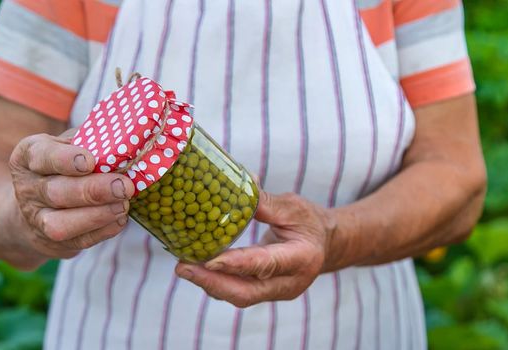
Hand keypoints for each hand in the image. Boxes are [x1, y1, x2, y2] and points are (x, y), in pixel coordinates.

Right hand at [8, 131, 133, 259]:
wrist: (36, 205)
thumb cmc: (62, 167)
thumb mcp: (67, 145)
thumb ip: (88, 141)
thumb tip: (126, 139)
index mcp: (28, 156)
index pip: (41, 156)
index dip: (64, 160)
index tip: (89, 161)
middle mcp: (27, 188)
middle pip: (55, 192)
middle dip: (92, 191)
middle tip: (122, 186)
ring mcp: (37, 218)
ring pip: (61, 223)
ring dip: (96, 215)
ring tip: (123, 205)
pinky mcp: (54, 242)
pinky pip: (78, 241)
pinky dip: (102, 231)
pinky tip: (120, 219)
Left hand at [175, 191, 336, 307]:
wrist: (325, 245)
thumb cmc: (309, 221)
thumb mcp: (293, 206)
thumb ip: (264, 203)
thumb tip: (233, 187)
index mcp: (302, 258)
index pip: (265, 264)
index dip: (237, 264)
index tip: (210, 260)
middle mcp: (290, 282)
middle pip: (246, 292)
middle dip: (212, 282)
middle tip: (182, 267)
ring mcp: (277, 292)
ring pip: (238, 295)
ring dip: (209, 283)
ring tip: (182, 266)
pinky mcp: (264, 293)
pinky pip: (237, 291)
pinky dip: (216, 281)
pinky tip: (196, 268)